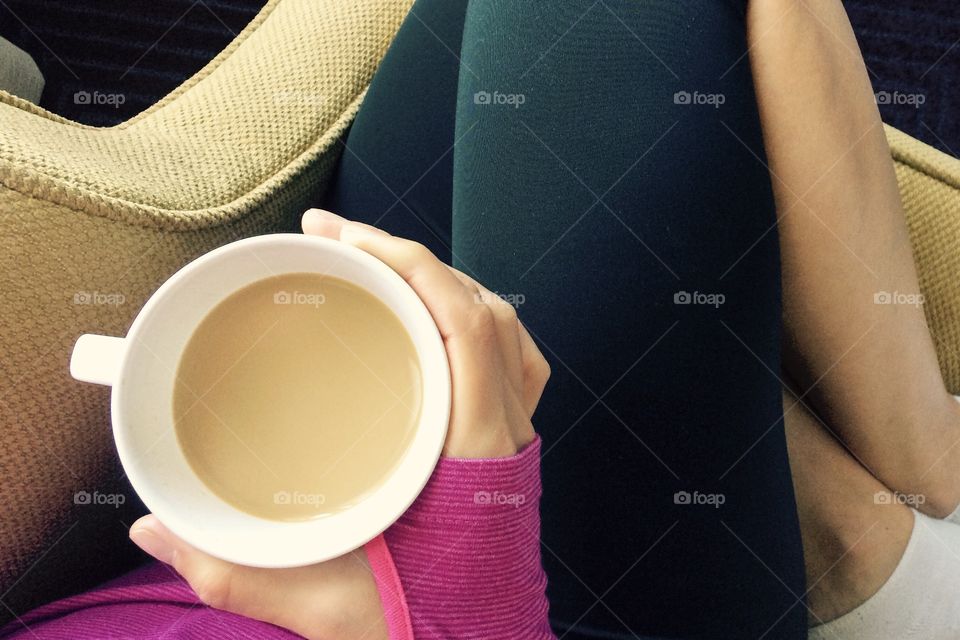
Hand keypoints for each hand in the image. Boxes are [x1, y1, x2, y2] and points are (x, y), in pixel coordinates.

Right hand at [129, 208, 549, 636]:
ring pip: (504, 329)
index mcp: (475, 455)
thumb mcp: (322, 603)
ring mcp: (516, 440)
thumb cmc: (421, 633)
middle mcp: (506, 436)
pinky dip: (475, 322)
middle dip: (410, 257)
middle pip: (481, 310)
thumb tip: (153, 531)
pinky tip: (437, 317)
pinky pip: (511, 362)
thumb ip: (232, 569)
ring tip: (382, 262)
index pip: (463, 326)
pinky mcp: (509, 450)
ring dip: (446, 282)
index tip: (344, 237)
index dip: (410, 263)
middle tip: (336, 237)